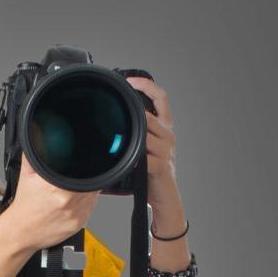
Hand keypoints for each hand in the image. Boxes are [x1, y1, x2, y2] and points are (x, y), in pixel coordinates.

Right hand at [5, 154, 100, 252]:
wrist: (21, 231)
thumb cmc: (24, 206)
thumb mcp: (26, 175)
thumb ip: (34, 153)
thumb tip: (38, 137)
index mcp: (57, 186)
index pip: (85, 171)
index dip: (87, 166)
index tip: (82, 165)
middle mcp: (69, 200)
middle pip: (91, 182)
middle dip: (85, 179)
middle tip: (73, 180)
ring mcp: (76, 213)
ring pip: (93, 196)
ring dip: (87, 191)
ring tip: (71, 191)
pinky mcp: (79, 223)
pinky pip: (90, 208)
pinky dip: (84, 203)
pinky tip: (71, 203)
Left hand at [125, 76, 178, 203]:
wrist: (164, 196)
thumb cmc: (152, 171)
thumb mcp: (146, 147)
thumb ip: (137, 132)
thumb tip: (115, 119)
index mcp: (165, 128)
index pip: (161, 97)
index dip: (147, 84)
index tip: (130, 80)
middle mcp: (168, 135)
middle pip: (148, 115)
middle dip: (130, 116)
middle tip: (109, 114)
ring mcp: (166, 150)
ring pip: (144, 133)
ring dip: (129, 137)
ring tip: (115, 141)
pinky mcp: (159, 165)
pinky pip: (143, 155)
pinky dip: (131, 156)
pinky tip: (124, 158)